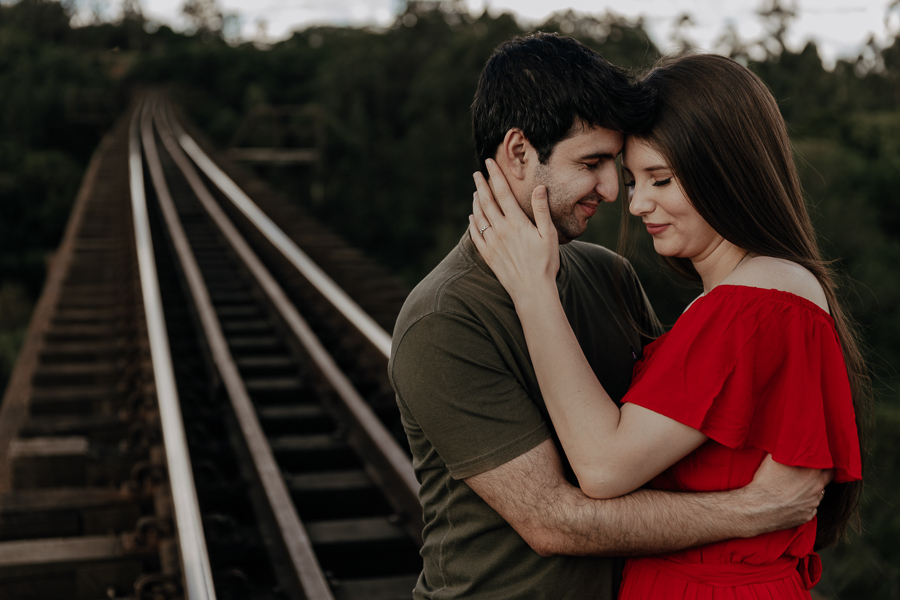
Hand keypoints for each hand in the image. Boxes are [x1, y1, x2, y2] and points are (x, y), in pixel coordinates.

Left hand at [468, 159, 559, 303]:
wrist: (532, 291)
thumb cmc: (545, 263)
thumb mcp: (549, 235)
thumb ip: (542, 210)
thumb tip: (539, 188)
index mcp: (516, 223)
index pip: (503, 193)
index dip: (495, 176)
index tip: (488, 163)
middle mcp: (501, 230)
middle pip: (487, 202)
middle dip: (481, 185)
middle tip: (477, 173)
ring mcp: (492, 243)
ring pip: (479, 217)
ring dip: (476, 202)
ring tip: (475, 192)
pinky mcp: (487, 255)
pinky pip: (475, 235)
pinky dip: (472, 223)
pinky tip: (472, 217)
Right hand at [736, 455, 832, 536]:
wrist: (758, 508)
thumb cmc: (765, 482)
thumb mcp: (774, 458)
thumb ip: (786, 451)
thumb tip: (787, 442)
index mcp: (812, 472)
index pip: (827, 463)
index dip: (821, 460)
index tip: (814, 458)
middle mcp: (817, 488)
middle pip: (827, 478)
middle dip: (821, 474)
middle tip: (809, 471)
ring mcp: (813, 504)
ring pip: (817, 494)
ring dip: (810, 490)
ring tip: (795, 488)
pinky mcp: (807, 516)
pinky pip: (809, 508)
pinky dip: (803, 504)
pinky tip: (791, 501)